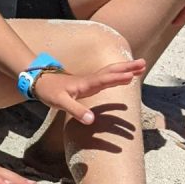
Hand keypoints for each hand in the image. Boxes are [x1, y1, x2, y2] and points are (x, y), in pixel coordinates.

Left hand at [31, 59, 145, 123]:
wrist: (40, 82)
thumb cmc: (50, 92)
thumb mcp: (61, 103)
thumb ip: (76, 110)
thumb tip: (91, 120)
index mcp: (85, 83)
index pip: (103, 80)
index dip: (116, 78)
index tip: (130, 76)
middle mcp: (90, 80)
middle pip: (111, 71)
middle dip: (127, 67)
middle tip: (144, 63)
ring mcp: (90, 80)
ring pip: (111, 73)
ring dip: (126, 69)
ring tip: (141, 66)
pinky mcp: (89, 83)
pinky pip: (107, 78)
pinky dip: (118, 76)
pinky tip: (127, 77)